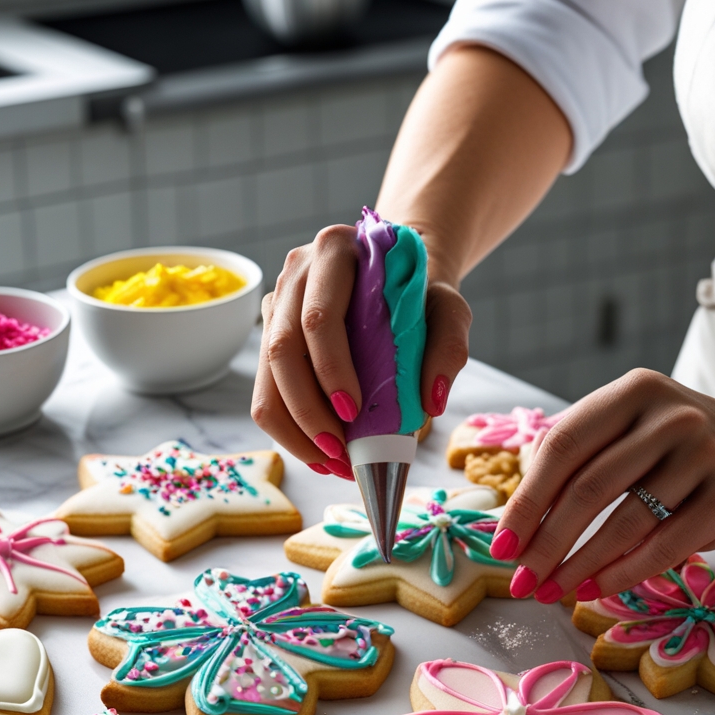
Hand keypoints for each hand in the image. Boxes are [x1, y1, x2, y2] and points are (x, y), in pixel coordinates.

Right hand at [250, 225, 471, 477]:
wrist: (398, 279)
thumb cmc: (420, 295)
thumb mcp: (448, 310)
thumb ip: (449, 347)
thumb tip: (431, 401)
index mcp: (335, 251)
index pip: (319, 317)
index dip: (331, 369)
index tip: (353, 411)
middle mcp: (295, 274)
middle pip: (281, 351)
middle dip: (308, 411)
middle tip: (340, 452)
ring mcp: (277, 306)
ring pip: (265, 379)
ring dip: (294, 431)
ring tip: (332, 463)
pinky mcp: (272, 337)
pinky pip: (267, 393)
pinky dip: (290, 432)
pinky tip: (320, 454)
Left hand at [489, 369, 714, 601]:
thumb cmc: (676, 449)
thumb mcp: (628, 430)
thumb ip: (577, 460)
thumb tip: (515, 523)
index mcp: (632, 392)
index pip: (563, 446)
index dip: (527, 500)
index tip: (502, 544)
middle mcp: (670, 416)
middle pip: (589, 487)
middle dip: (547, 542)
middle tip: (521, 580)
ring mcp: (703, 454)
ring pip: (625, 521)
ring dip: (580, 564)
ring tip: (552, 590)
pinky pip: (664, 545)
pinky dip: (623, 573)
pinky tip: (595, 589)